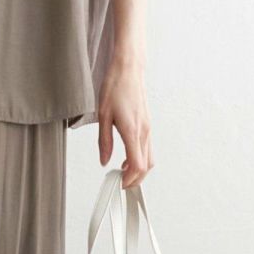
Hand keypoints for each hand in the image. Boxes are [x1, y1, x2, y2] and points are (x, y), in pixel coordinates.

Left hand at [97, 57, 153, 187]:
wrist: (128, 69)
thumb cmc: (115, 86)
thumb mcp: (103, 115)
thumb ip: (105, 141)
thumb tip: (104, 160)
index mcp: (133, 131)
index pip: (138, 165)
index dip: (130, 179)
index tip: (119, 184)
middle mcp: (144, 131)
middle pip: (147, 166)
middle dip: (136, 179)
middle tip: (121, 184)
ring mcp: (147, 128)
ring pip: (150, 157)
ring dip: (139, 170)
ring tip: (123, 173)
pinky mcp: (147, 124)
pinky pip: (147, 147)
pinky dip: (140, 158)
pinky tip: (127, 158)